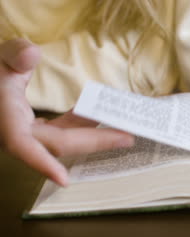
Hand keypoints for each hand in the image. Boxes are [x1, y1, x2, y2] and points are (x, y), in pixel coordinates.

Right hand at [0, 39, 134, 185]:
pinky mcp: (32, 129)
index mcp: (7, 121)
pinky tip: (96, 115)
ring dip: (93, 133)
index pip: (22, 145)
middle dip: (95, 141)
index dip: (42, 163)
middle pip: (59, 143)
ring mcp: (26, 133)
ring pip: (63, 139)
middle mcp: (17, 133)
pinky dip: (79, 124)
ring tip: (122, 127)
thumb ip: (14, 56)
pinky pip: (60, 130)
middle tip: (127, 137)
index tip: (64, 180)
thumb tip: (31, 54)